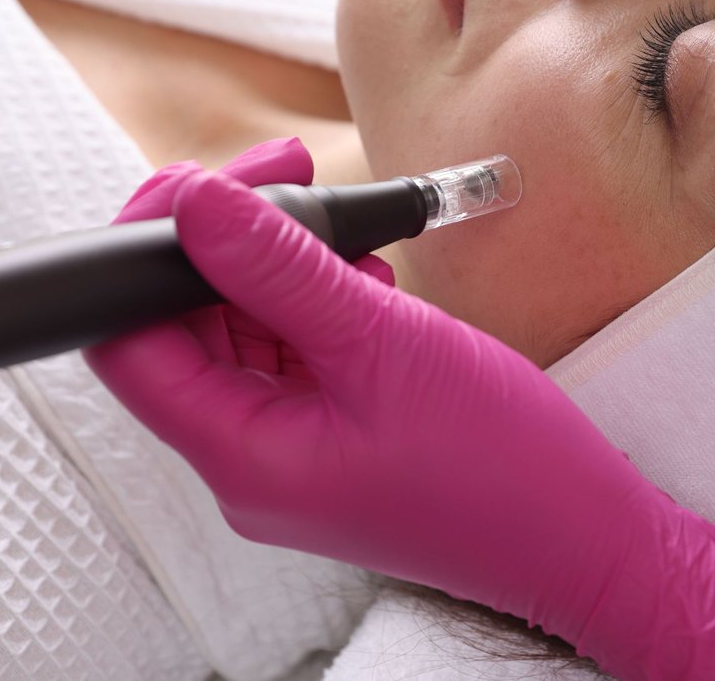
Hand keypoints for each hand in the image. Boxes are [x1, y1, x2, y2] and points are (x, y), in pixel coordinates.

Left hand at [82, 137, 714, 679]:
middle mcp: (251, 464)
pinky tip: (364, 277)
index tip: (202, 184)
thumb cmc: (501, 463)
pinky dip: (316, 307)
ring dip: (278, 272)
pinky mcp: (332, 446)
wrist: (584, 538)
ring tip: (343, 230)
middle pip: (184, 335)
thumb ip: (282, 269)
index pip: (130, 346)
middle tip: (287, 177)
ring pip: (242, 342)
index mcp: (242, 455)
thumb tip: (199, 204)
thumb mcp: (384, 342)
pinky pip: (293, 362)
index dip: (144, 256)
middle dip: (225, 247)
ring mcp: (292, 458)